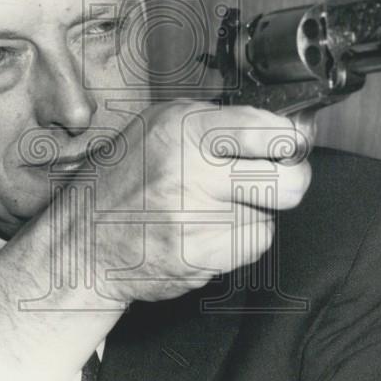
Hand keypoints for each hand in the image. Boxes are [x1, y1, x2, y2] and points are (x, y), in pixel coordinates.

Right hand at [84, 100, 312, 302]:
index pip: (267, 129)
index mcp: (182, 129)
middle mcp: (190, 171)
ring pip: (269, 215)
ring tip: (212, 208)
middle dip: (291, 181)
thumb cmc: (126, 180)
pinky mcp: (200, 258)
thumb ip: (220, 122)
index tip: (294, 143)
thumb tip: (285, 127)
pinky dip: (239, 241)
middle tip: (275, 179)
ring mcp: (195, 219)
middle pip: (288, 181)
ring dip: (251, 213)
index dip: (292, 139)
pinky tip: (207, 232)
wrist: (85, 241)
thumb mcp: (161, 126)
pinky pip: (252, 246)